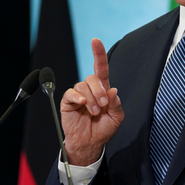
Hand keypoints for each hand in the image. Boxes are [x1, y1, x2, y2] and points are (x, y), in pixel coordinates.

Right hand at [60, 38, 123, 165]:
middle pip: (93, 77)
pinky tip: (82, 104)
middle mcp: (90, 89)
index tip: (95, 41)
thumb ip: (116, 104)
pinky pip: (71, 93)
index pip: (101, 67)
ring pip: (83, 85)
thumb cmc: (103, 129)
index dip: (99, 53)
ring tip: (94, 112)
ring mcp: (78, 94)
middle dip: (100, 91)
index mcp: (103, 89)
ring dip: (91, 99)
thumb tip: (112, 90)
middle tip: (103, 106)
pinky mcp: (68, 102)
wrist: (90, 143)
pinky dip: (78, 97)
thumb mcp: (117, 117)